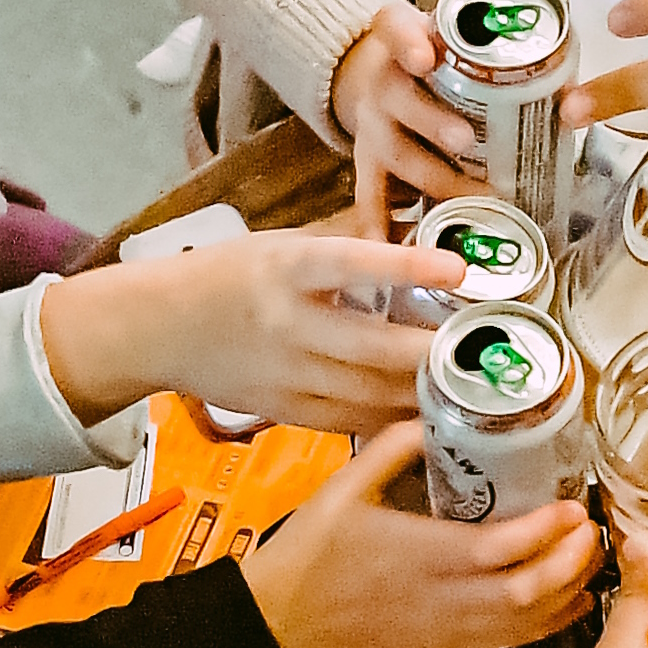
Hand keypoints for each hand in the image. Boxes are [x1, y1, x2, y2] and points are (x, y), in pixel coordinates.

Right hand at [40, 229, 450, 430]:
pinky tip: (427, 413)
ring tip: (472, 387)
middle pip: (374, 347)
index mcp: (286, 270)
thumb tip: (409, 229)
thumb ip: (340, 244)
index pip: (352, 263)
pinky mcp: (285, 409)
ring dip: (424, 393)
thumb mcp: (279, 244)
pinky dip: (391, 417)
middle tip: (488, 350)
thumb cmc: (226, 275)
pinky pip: (350, 419)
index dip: (406, 268)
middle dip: (435, 354)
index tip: (458, 271)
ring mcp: (286, 374)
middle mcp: (288, 324)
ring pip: (370, 392)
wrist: (159, 329)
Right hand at [236, 425, 597, 647]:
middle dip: (573, 562)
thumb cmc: (306, 557)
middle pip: (531, 591)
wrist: (277, 627)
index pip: (504, 548)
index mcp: (423, 555)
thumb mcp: (344, 487)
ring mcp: (448, 629)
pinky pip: (510, 642)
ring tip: (589, 561)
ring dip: (569, 594)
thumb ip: (392, 447)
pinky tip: (565, 601)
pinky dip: (547, 623)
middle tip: (591, 529)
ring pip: (528, 623)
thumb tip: (431, 414)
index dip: (548, 530)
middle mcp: (445, 598)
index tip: (572, 505)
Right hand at [329, 5, 487, 236]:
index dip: (408, 43)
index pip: (395, 28)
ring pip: (394, 150)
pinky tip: (396, 248)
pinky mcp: (367, 162)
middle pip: (397, 97)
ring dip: (433, 175)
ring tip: (474, 195)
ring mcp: (371, 124)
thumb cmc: (435, 55)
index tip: (427, 58)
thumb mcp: (461, 38)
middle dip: (432, 120)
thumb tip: (572, 99)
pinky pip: (371, 196)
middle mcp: (381, 80)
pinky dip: (381, 224)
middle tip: (465, 138)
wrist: (380, 71)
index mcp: (402, 38)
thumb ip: (508, 56)